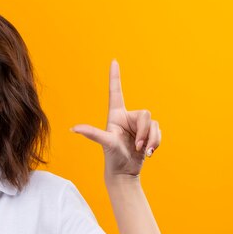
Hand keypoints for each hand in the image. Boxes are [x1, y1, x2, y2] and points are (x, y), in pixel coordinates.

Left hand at [70, 59, 160, 178]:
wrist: (124, 172)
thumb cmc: (112, 158)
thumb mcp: (104, 143)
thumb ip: (92, 133)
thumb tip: (73, 129)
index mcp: (115, 115)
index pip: (116, 92)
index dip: (115, 77)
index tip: (113, 61)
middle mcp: (127, 117)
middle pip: (145, 113)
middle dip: (144, 131)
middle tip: (137, 145)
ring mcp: (138, 125)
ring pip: (154, 124)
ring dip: (151, 139)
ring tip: (142, 150)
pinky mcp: (148, 133)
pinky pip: (159, 131)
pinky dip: (156, 142)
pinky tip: (149, 152)